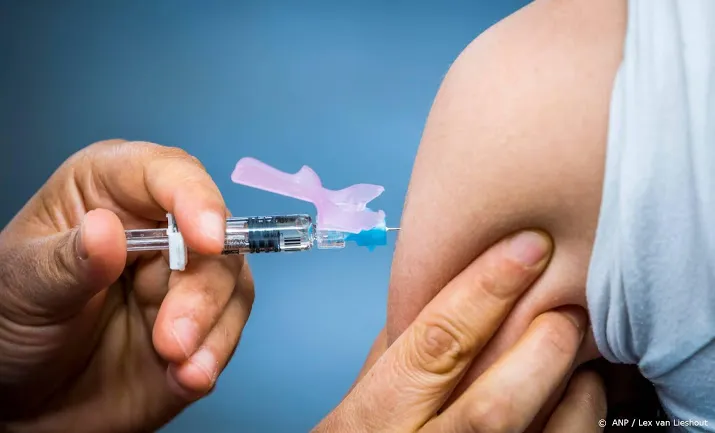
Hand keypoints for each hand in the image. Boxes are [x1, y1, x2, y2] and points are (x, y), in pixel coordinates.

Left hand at [0, 140, 253, 432]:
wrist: (25, 399)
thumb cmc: (12, 321)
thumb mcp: (22, 286)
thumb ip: (66, 263)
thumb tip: (107, 230)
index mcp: (111, 192)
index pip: (166, 173)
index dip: (194, 197)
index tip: (205, 238)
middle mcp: (159, 229)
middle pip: (213, 234)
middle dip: (203, 288)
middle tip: (173, 338)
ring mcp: (183, 279)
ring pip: (232, 282)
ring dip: (214, 326)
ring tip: (179, 364)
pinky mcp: (202, 324)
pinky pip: (229, 329)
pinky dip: (216, 353)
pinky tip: (187, 377)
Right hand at [314, 231, 605, 431]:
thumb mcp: (364, 395)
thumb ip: (402, 348)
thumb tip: (458, 284)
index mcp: (374, 418)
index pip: (435, 344)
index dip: (486, 289)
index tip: (527, 248)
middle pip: (494, 402)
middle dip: (542, 345)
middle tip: (566, 309)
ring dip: (573, 387)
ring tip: (579, 353)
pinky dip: (582, 420)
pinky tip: (581, 395)